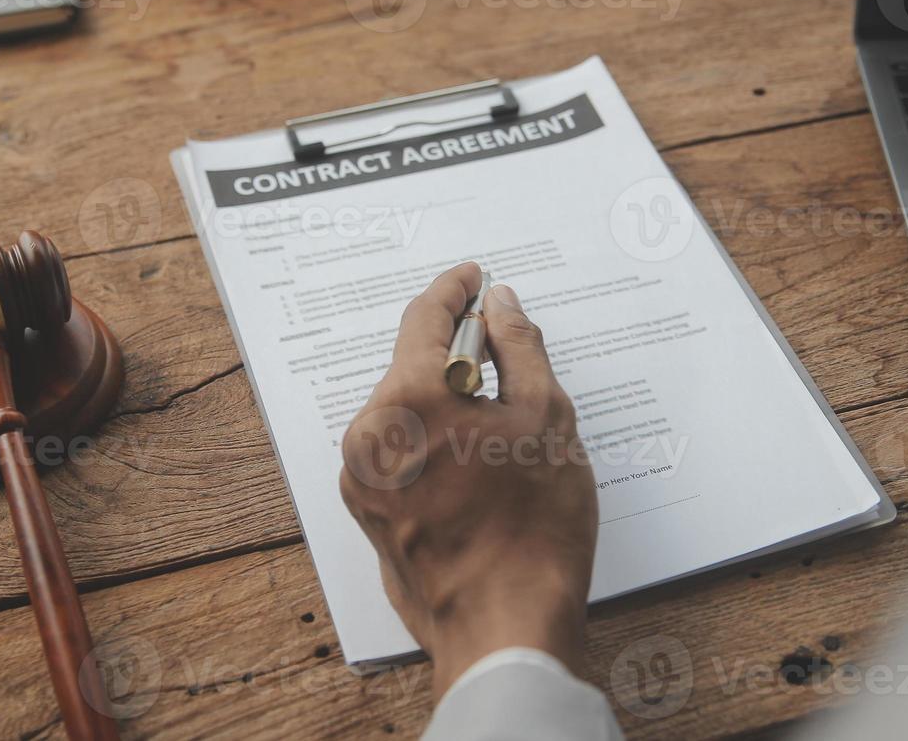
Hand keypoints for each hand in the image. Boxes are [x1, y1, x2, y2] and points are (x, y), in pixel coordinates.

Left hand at [339, 263, 598, 698]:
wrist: (505, 630)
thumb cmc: (532, 530)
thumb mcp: (545, 418)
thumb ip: (519, 347)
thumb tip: (501, 306)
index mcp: (405, 401)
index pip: (425, 318)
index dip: (455, 290)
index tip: (474, 277)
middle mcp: (368, 437)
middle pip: (413, 368)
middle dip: (457, 355)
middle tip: (505, 354)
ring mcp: (362, 481)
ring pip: (407, 415)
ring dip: (447, 404)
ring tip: (502, 424)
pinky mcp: (370, 515)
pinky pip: (400, 456)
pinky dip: (435, 444)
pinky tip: (479, 464)